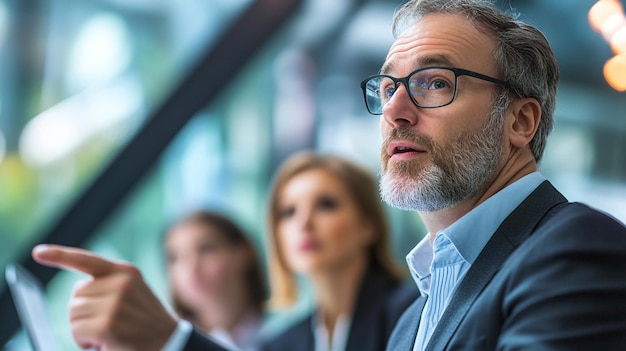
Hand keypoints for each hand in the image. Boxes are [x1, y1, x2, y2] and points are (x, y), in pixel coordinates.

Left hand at [32, 244, 177, 350]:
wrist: (169, 342)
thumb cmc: (146, 323)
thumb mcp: (133, 294)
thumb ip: (109, 286)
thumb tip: (77, 294)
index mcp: (126, 272)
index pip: (86, 259)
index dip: (59, 255)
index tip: (38, 252)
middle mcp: (120, 283)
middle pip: (75, 295)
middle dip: (83, 312)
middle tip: (106, 324)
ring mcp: (114, 304)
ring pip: (73, 314)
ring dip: (83, 328)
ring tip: (108, 334)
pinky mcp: (106, 325)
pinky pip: (76, 331)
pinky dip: (84, 341)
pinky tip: (104, 343)